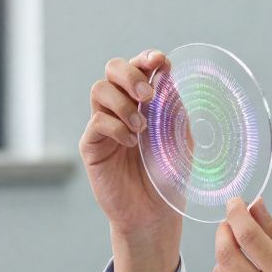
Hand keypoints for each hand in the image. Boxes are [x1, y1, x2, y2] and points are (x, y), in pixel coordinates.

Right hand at [80, 49, 182, 271]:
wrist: (155, 213)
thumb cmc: (170, 175)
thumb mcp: (179, 136)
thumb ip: (171, 106)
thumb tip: (166, 71)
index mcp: (145, 101)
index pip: (139, 67)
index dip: (146, 58)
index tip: (160, 62)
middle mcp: (122, 108)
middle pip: (112, 69)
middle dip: (129, 74)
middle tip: (147, 95)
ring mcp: (104, 125)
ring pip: (99, 90)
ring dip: (122, 102)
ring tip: (141, 127)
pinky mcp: (92, 146)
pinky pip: (96, 122)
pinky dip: (116, 127)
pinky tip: (132, 143)